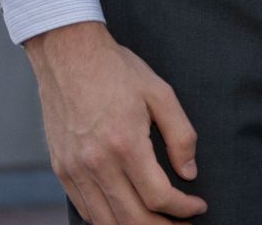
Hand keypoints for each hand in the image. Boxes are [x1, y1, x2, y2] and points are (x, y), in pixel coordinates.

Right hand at [23, 20, 207, 222]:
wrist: (68, 54)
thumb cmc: (116, 69)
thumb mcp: (159, 91)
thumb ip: (180, 134)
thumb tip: (189, 173)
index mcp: (125, 143)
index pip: (158, 196)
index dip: (183, 209)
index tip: (198, 207)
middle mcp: (97, 163)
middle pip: (133, 220)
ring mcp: (75, 170)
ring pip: (107, 222)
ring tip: (157, 224)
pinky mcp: (62, 170)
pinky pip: (86, 210)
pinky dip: (107, 221)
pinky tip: (125, 215)